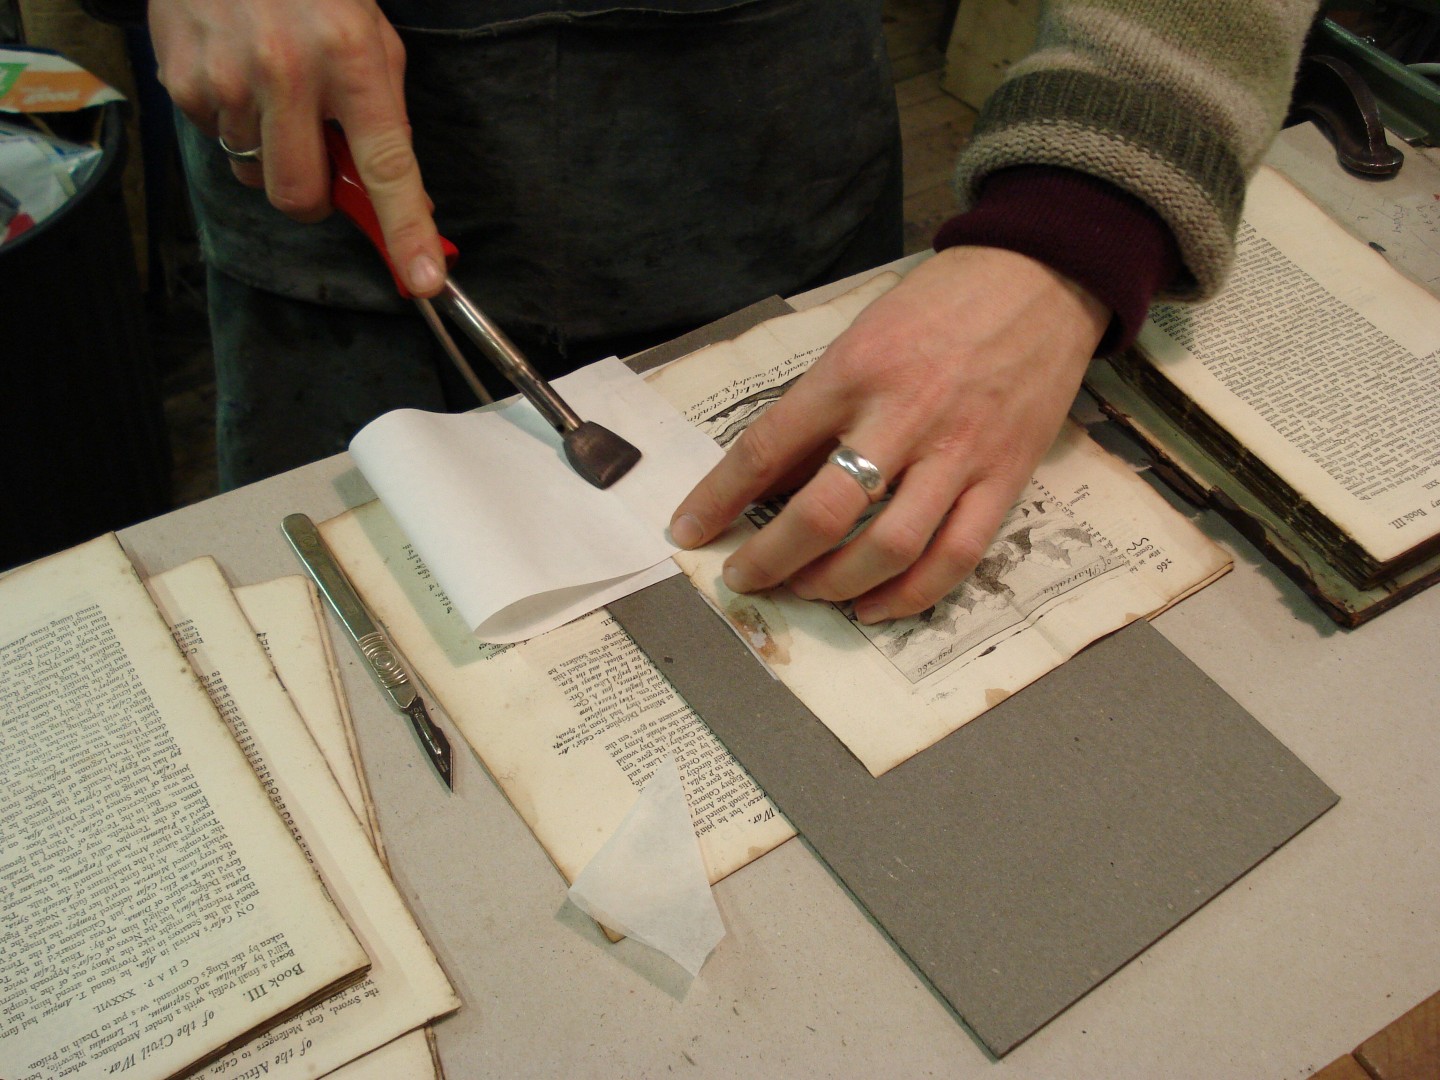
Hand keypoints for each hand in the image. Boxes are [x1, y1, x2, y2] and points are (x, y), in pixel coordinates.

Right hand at [149, 0, 444, 295]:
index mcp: (353, 61)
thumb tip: (396, 194)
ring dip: (269, 151)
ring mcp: (229, 80)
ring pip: (254, 173)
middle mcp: (288, 73)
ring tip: (271, 91)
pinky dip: (230, 122)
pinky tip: (236, 75)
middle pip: (300, 197)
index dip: (406, 230)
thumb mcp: (370, 37)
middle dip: (313, 198)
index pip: (388, 167)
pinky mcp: (183, 80)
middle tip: (318, 157)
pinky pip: (214, 140)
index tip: (422, 279)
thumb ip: (383, 114)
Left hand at [669, 247, 1109, 622]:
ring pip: (889, 547)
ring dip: (836, 584)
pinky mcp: (1005, 478)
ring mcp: (959, 452)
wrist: (1041, 276)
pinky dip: (908, 596)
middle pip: (823, 512)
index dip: (718, 500)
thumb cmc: (939, 303)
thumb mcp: (859, 338)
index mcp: (852, 372)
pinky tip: (873, 606)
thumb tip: (767, 480)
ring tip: (807, 590)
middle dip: (770, 559)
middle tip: (745, 577)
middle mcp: (903, 415)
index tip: (688, 531)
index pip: (766, 448)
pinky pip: (955, 557)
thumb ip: (816, 409)